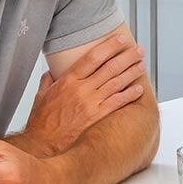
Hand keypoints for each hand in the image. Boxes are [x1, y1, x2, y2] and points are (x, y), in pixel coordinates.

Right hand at [21, 40, 148, 154]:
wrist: (42, 143)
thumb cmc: (41, 121)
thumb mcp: (41, 96)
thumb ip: (47, 81)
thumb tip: (50, 73)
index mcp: (68, 80)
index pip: (93, 57)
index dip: (109, 46)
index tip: (120, 40)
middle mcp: (81, 89)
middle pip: (109, 67)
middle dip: (126, 57)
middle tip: (138, 50)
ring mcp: (90, 103)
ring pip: (116, 83)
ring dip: (131, 72)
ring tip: (141, 65)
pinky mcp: (96, 117)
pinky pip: (117, 103)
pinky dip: (129, 95)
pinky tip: (138, 89)